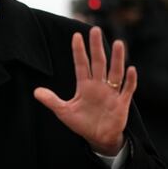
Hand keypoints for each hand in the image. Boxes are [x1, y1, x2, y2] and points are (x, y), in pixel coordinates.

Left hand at [34, 27, 136, 155]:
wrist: (99, 138)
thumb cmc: (82, 123)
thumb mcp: (64, 112)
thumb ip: (52, 101)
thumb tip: (36, 92)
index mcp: (85, 85)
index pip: (81, 64)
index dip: (79, 51)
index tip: (76, 36)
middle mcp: (99, 85)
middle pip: (99, 63)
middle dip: (96, 47)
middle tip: (95, 30)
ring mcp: (111, 93)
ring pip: (115, 72)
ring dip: (117, 59)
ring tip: (118, 43)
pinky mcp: (122, 103)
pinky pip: (127, 90)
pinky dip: (130, 80)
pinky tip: (131, 69)